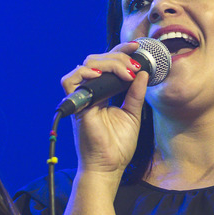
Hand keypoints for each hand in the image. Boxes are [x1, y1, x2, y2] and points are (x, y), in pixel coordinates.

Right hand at [60, 42, 150, 175]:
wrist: (109, 167)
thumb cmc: (118, 145)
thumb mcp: (133, 113)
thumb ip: (136, 93)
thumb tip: (143, 73)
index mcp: (104, 92)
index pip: (109, 63)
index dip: (121, 51)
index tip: (138, 47)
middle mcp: (92, 92)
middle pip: (98, 60)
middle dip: (119, 56)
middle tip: (135, 65)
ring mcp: (83, 98)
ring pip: (86, 65)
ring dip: (108, 63)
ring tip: (125, 72)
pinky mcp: (77, 107)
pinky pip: (70, 81)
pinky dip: (83, 73)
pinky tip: (100, 75)